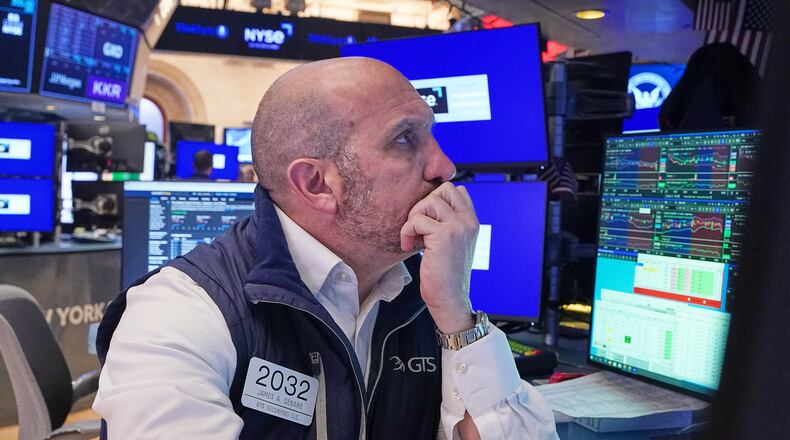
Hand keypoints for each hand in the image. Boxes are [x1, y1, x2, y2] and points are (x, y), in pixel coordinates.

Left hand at [400, 182, 478, 333]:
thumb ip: (448, 225)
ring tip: (413, 236)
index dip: (437, 199)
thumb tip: (429, 206)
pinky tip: (409, 246)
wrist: (449, 300)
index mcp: (471, 222)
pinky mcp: (444, 236)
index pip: (457, 190)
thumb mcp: (452, 245)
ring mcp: (458, 227)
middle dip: (424, 204)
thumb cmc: (445, 276)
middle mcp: (468, 222)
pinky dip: (407, 231)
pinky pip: (417, 220)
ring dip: (414, 217)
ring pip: (430, 200)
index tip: (427, 220)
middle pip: (443, 189)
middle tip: (418, 227)